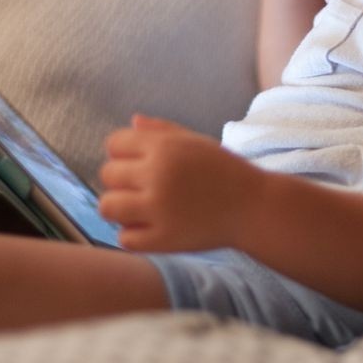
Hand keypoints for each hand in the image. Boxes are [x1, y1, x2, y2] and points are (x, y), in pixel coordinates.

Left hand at [98, 115, 264, 252]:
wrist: (254, 208)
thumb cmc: (225, 171)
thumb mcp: (196, 142)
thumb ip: (162, 131)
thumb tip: (132, 122)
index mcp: (165, 147)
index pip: (114, 144)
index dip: (123, 154)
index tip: (139, 164)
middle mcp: (158, 175)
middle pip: (108, 174)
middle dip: (121, 181)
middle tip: (143, 188)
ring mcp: (159, 209)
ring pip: (108, 207)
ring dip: (119, 208)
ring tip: (139, 209)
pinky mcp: (164, 239)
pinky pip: (125, 238)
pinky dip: (133, 234)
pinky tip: (151, 228)